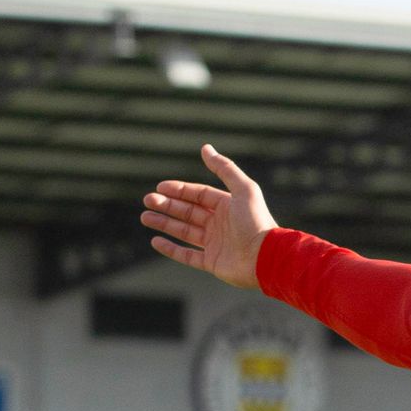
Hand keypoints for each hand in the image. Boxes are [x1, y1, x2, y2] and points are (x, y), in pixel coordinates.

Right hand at [140, 144, 277, 288]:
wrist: (265, 258)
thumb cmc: (256, 222)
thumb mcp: (243, 189)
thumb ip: (224, 168)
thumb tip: (205, 147)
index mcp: (228, 206)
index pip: (199, 195)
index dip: (179, 190)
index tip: (160, 187)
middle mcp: (221, 224)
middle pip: (189, 212)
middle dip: (167, 205)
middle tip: (148, 200)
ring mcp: (216, 244)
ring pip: (184, 232)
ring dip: (164, 224)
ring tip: (145, 217)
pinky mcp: (212, 263)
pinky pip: (187, 256)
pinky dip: (171, 249)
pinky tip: (155, 241)